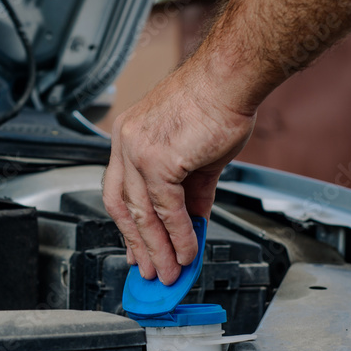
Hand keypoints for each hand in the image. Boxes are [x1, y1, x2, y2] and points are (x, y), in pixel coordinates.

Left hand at [103, 55, 255, 284]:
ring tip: (170, 272)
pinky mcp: (157, 160)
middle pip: (122, 207)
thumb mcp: (196, 154)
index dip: (128, 225)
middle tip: (149, 270)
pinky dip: (179, 235)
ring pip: (143, 214)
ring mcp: (137, 151)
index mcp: (127, 137)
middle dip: (138, 244)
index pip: (118, 191)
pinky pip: (167, 210)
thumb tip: (193, 220)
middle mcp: (125, 143)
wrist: (231, 78)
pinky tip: (188, 251)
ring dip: (159, 249)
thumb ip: (191, 191)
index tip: (137, 247)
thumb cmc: (216, 102)